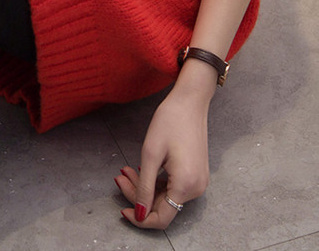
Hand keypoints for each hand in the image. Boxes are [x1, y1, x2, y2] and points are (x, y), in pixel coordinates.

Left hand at [115, 87, 210, 229]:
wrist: (190, 100)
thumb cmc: (170, 121)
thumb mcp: (151, 154)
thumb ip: (144, 188)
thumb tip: (139, 214)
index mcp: (186, 185)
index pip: (161, 218)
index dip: (139, 218)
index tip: (121, 209)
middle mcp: (196, 188)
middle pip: (162, 206)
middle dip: (137, 195)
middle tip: (120, 177)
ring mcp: (198, 181)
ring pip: (166, 196)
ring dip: (145, 187)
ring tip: (127, 169)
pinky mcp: (196, 173)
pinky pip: (173, 186)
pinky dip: (156, 181)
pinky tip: (142, 168)